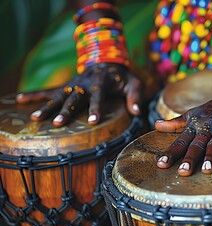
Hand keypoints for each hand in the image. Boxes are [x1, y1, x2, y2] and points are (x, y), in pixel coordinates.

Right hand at [16, 63, 141, 126]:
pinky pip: (49, 90)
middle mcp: (85, 83)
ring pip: (58, 95)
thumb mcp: (133, 83)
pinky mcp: (66, 86)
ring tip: (35, 118)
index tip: (92, 120)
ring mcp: (73, 85)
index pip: (98, 95)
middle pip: (74, 97)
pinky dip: (34, 94)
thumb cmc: (122, 77)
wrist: (107, 61)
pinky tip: (19, 100)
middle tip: (59, 124)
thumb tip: (137, 112)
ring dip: (47, 106)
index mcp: (102, 82)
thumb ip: (135, 96)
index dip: (96, 107)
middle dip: (66, 110)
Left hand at [154, 84, 211, 176]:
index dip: (171, 153)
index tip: (161, 165)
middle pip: (197, 145)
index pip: (180, 142)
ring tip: (208, 170)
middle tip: (183, 172)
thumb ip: (175, 123)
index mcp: (195, 127)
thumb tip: (155, 125)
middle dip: (190, 158)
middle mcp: (207, 129)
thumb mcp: (192, 115)